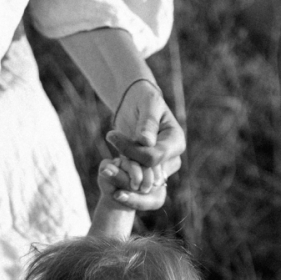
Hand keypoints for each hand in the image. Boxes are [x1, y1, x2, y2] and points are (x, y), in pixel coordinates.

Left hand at [106, 79, 184, 206]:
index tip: (110, 136)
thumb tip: (146, 142)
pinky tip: (106, 169)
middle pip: (148, 173)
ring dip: (120, 175)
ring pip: (140, 180)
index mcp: (176, 142)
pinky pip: (133, 179)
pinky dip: (119, 175)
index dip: (133, 152)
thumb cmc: (144, 99)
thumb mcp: (148, 104)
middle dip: (126, 169)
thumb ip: (148, 122)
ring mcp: (158, 166)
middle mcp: (171, 158)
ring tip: (104, 168)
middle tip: (104, 166)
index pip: (155, 157)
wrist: (136, 103)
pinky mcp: (144, 170)